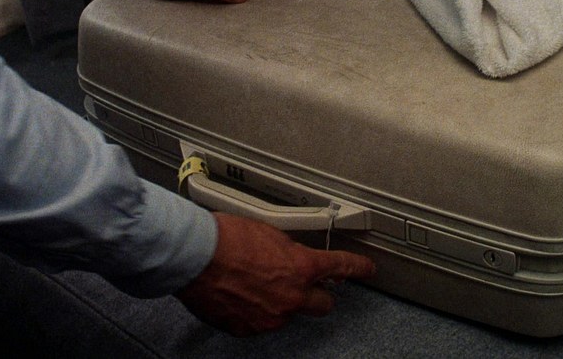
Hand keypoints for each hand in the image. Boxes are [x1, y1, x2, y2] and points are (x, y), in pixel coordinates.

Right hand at [175, 212, 375, 335]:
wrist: (195, 256)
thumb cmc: (226, 237)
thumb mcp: (270, 233)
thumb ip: (289, 250)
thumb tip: (292, 255)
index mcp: (302, 268)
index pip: (342, 267)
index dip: (358, 268)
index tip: (367, 269)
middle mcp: (292, 297)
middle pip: (323, 304)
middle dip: (316, 294)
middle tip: (301, 282)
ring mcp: (271, 317)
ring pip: (288, 313)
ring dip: (279, 301)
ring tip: (253, 282)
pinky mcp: (249, 329)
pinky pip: (261, 322)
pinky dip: (255, 311)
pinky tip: (239, 294)